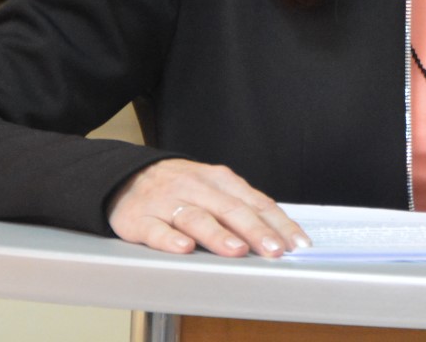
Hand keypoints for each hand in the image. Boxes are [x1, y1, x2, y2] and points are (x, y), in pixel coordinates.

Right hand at [107, 158, 309, 256]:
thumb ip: (243, 207)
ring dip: (218, 234)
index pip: (256, 202)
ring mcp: (167, 203)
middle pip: (230, 209)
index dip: (278, 223)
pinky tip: (184, 248)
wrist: (128, 176)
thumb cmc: (181, 187)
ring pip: (196, 218)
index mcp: (220, 180)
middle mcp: (196, 188)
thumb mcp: (214, 188)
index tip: (297, 243)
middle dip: (255, 230)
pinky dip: (170, 239)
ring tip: (237, 250)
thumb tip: (279, 234)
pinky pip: (156, 230)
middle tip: (275, 250)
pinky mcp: (140, 219)